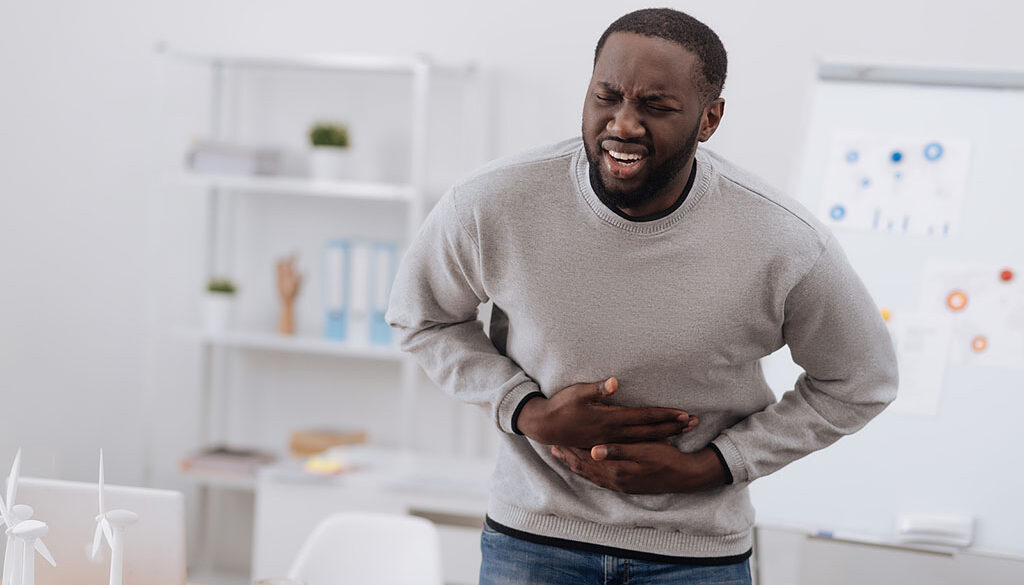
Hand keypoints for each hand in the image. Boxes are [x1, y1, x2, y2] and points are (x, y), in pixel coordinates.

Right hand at [516, 377, 696, 447]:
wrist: (546, 426)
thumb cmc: (561, 406)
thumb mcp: (577, 393)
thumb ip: (597, 389)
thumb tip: (614, 382)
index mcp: (610, 419)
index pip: (644, 417)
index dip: (665, 415)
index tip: (684, 414)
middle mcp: (613, 433)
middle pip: (649, 431)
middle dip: (672, 426)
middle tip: (693, 423)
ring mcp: (610, 441)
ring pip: (643, 441)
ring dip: (664, 436)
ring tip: (682, 434)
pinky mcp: (606, 444)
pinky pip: (633, 447)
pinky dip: (648, 446)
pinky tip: (658, 446)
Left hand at [550, 443, 727, 493]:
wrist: (686, 476)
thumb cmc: (667, 460)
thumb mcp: (643, 451)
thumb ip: (617, 451)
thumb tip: (593, 450)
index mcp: (616, 470)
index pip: (586, 459)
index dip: (571, 449)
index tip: (556, 440)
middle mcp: (615, 481)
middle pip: (585, 469)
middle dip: (569, 457)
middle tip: (553, 448)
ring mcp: (621, 485)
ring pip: (591, 476)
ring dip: (576, 466)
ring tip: (563, 457)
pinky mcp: (627, 486)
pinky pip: (601, 480)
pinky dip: (589, 473)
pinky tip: (587, 469)